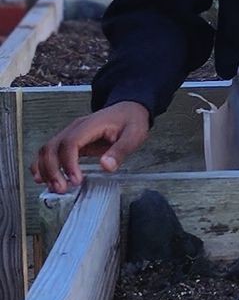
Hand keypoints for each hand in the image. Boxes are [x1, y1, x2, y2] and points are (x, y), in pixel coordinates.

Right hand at [34, 101, 149, 193]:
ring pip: (46, 150)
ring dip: (45, 170)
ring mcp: (69, 133)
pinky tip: (44, 178)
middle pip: (52, 147)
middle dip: (52, 170)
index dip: (69, 163)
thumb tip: (106, 166)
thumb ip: (121, 151)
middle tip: (61, 189)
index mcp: (90, 125)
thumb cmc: (131, 121)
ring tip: (54, 187)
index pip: (70, 143)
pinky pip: (50, 152)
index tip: (76, 180)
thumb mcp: (134, 135)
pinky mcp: (69, 141)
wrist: (128, 110)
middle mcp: (75, 128)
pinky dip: (43, 165)